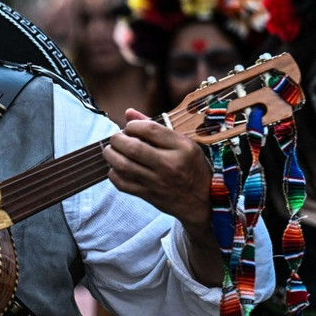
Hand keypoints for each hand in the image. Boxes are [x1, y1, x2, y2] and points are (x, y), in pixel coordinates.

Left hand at [102, 108, 212, 230]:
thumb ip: (155, 127)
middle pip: (133, 148)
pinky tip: (116, 168)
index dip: (133, 125)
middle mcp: (170, 164)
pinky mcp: (149, 195)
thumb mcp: (184, 143)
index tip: (130, 127)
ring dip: (111, 154)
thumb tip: (128, 113)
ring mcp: (158, 182)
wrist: (204, 201)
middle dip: (117, 139)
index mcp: (182, 147)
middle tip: (117, 138)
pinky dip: (113, 173)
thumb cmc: (193, 167)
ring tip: (112, 150)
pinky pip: (122, 184)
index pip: (150, 129)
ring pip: (123, 166)